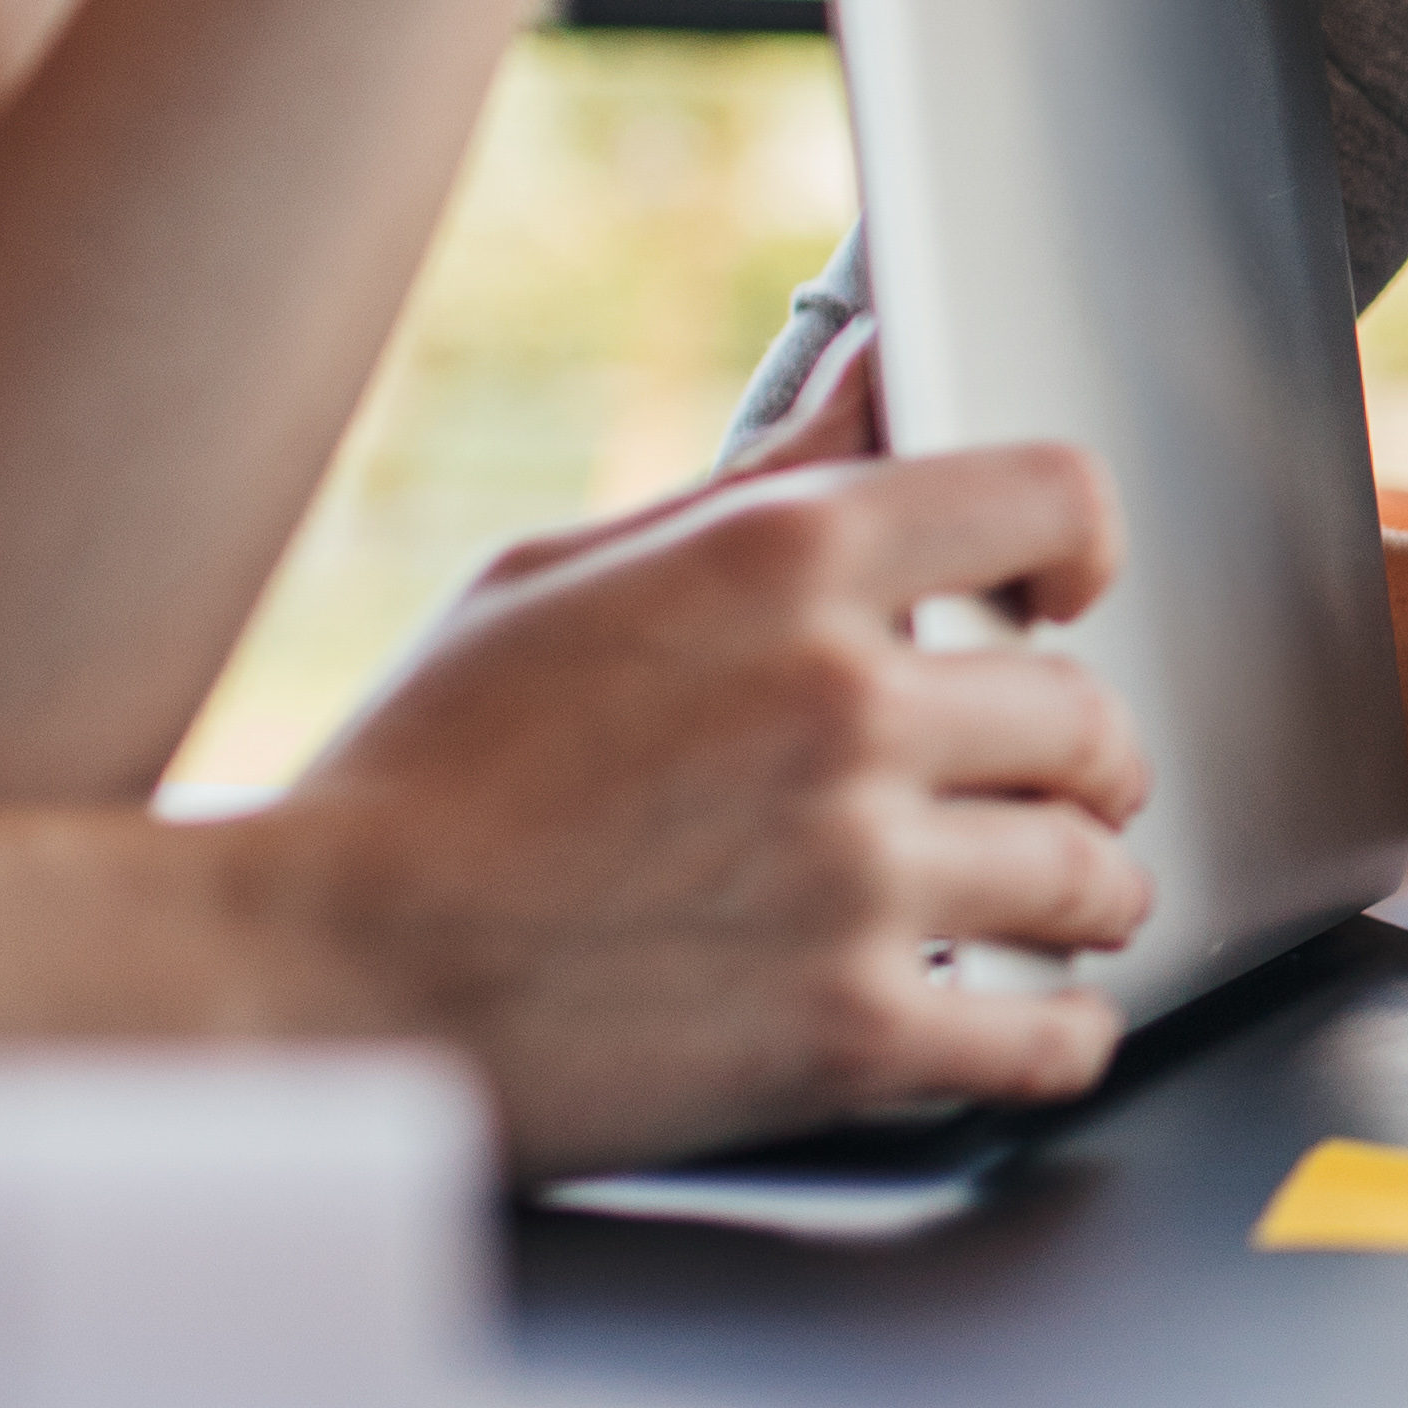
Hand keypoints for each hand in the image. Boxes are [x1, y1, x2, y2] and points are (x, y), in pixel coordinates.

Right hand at [248, 441, 1160, 1177]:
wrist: (315, 973)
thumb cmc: (416, 777)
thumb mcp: (562, 574)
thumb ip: (758, 479)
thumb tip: (880, 371)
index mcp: (780, 565)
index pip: (1050, 496)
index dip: (1081, 548)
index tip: (1071, 598)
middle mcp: (843, 703)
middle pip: (1087, 713)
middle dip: (1080, 759)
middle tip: (1052, 789)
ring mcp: (858, 871)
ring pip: (1092, 871)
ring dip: (1086, 895)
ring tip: (1046, 906)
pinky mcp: (851, 1032)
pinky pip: (1051, 1036)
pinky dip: (1060, 1035)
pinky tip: (1026, 1021)